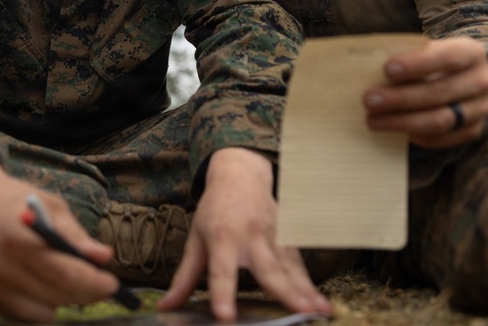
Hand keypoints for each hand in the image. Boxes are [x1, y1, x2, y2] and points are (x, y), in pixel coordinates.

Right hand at [0, 157, 119, 321]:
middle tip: (101, 285)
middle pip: (58, 295)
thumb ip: (76, 235)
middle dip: (87, 293)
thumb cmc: (16, 200)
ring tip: (66, 278)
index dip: (95, 284)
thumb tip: (104, 257)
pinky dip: (40, 304)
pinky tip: (41, 283)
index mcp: (21, 239)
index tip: (113, 284)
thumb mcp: (52, 206)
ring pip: (43, 311)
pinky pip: (24, 314)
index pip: (66, 274)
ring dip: (63, 299)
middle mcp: (1, 266)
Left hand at [157, 148, 332, 320]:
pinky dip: (310, 282)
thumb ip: (184, 278)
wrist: (240, 175)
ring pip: (291, 267)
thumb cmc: (214, 210)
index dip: (223, 294)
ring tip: (321, 310)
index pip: (221, 271)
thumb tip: (166, 307)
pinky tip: (321, 301)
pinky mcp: (287, 236)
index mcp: (221, 238)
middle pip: (268, 269)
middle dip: (285, 292)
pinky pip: (299, 263)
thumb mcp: (195, 240)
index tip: (226, 316)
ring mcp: (273, 235)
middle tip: (301, 312)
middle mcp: (250, 236)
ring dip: (306, 290)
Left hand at [363, 37, 487, 147]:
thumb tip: (371, 69)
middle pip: (439, 93)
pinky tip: (394, 131)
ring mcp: (481, 109)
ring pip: (440, 120)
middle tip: (369, 100)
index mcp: (471, 52)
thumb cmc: (433, 61)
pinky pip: (442, 139)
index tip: (387, 70)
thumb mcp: (427, 50)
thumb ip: (408, 56)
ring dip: (402, 121)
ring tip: (372, 120)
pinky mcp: (473, 131)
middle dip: (401, 98)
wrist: (463, 79)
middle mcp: (482, 81)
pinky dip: (416, 136)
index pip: (447, 57)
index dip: (417, 64)